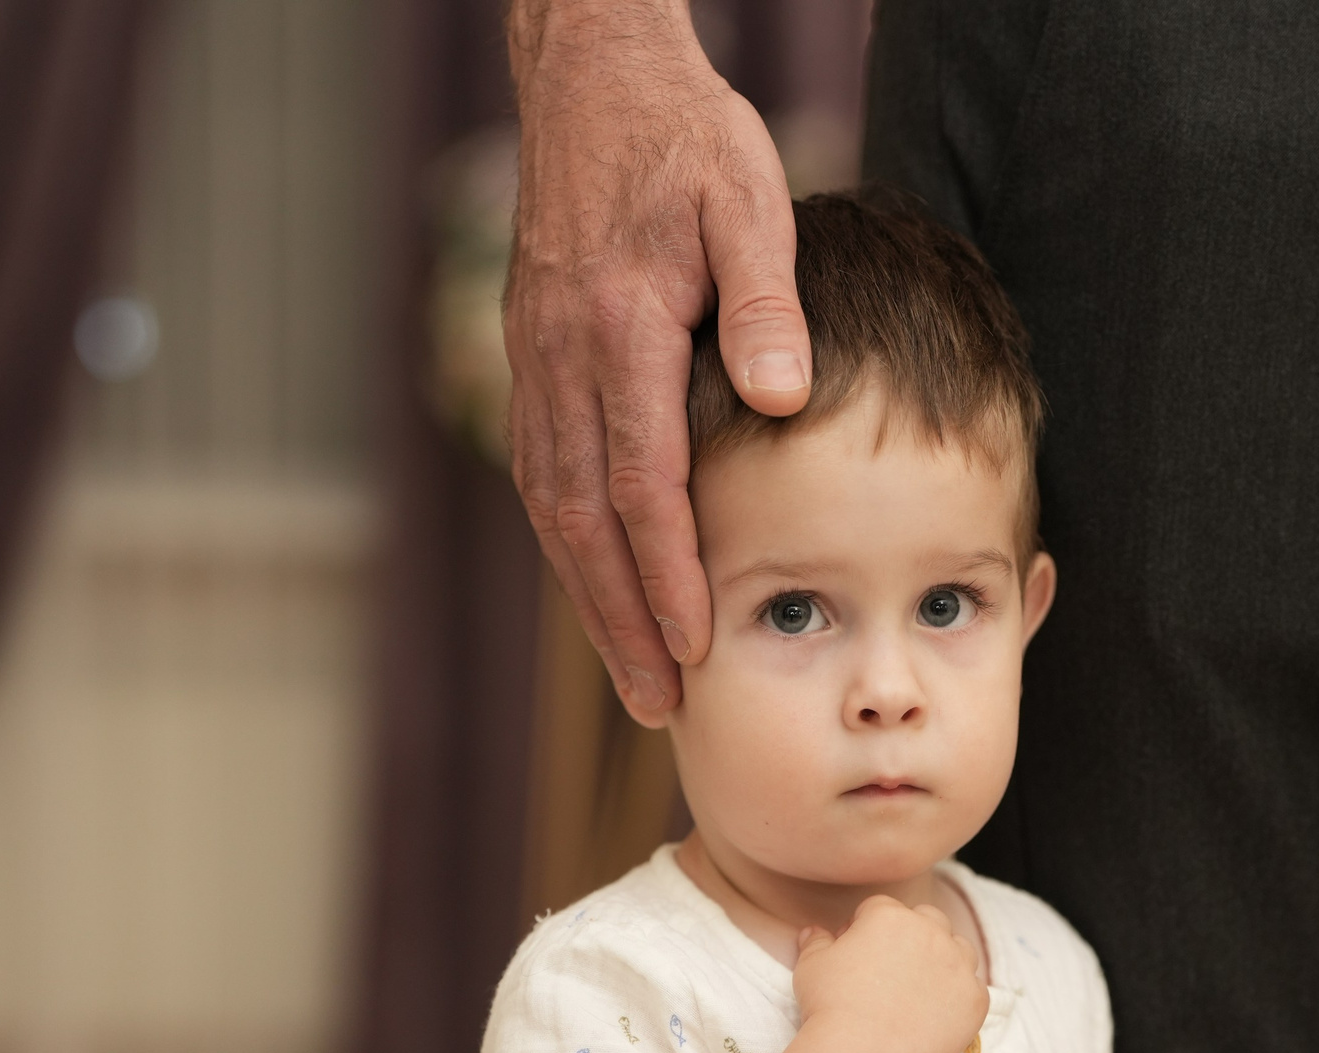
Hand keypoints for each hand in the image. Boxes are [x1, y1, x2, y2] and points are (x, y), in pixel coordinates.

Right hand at [504, 0, 812, 714]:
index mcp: (619, 327)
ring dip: (591, 599)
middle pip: (584, 520)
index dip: (665, 572)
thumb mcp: (746, 197)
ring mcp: (536, 363)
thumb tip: (784, 396)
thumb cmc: (686, 138)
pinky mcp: (534, 362)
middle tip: (658, 704)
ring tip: (634, 676)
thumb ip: (763, 298)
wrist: (593, 82)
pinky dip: (572, 546)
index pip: (640, 479)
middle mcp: (561, 358)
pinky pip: (545, 475)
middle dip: (620, 621)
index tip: (693, 644)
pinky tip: (602, 592)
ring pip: (554, 507)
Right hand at [792, 895, 987, 1052]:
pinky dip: (958, 998)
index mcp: (890, 916)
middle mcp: (930, 932)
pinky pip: (973, 990)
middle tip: (892, 969)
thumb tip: (813, 931)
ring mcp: (958, 965)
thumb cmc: (831, 1005)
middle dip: (912, 935)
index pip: (880, 909)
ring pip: (958, 949)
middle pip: (927, 920)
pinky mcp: (975, 999)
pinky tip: (935, 1016)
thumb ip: (815, 942)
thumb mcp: (811, 967)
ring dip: (943, 960)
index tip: (857, 952)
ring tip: (919, 990)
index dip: (865, 928)